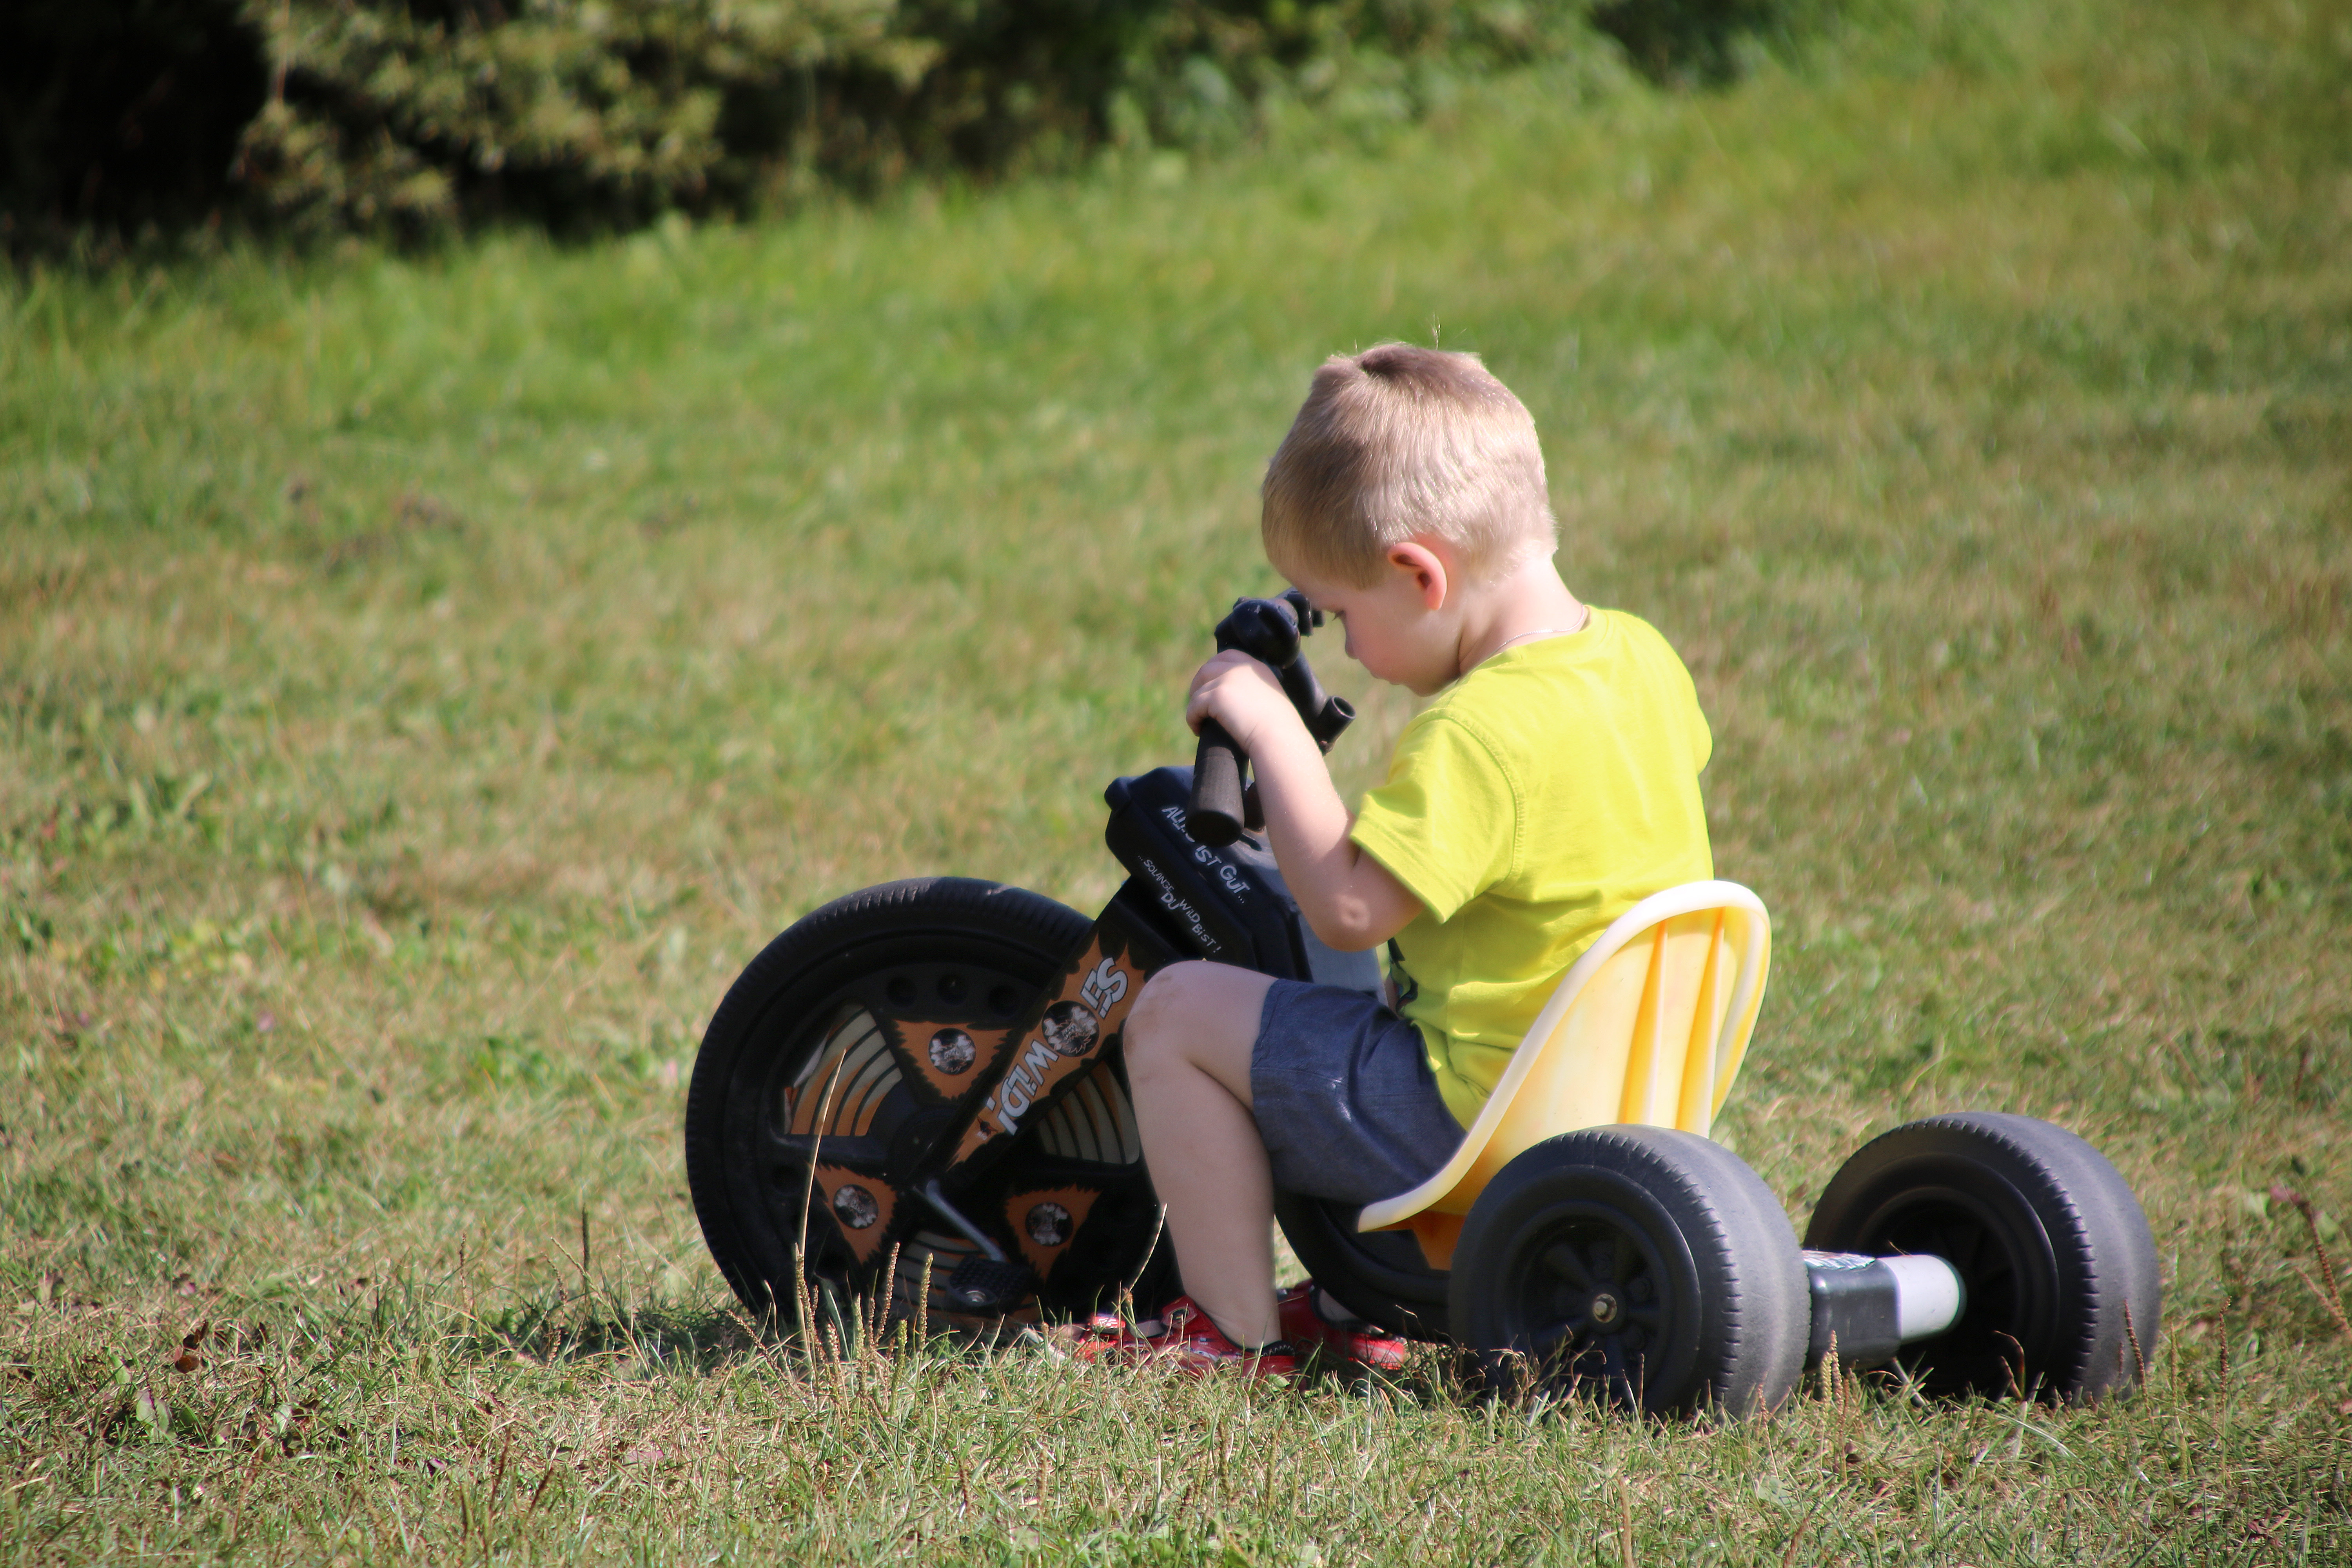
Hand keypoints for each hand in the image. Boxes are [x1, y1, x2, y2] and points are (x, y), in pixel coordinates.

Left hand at [1184, 650, 1302, 754]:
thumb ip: (1253, 691)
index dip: (1215, 668)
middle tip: (1198, 704)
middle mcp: (1241, 668)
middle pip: (1208, 668)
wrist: (1280, 738)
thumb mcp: (1269, 698)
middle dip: (1199, 684)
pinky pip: (1194, 706)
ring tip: (1198, 720)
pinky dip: (1192, 719)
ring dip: (1195, 704)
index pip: (1228, 655)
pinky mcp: (1217, 695)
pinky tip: (1198, 731)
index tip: (1209, 684)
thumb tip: (1234, 701)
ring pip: (1199, 689)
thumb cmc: (1279, 728)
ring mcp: (1228, 679)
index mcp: (1256, 667)